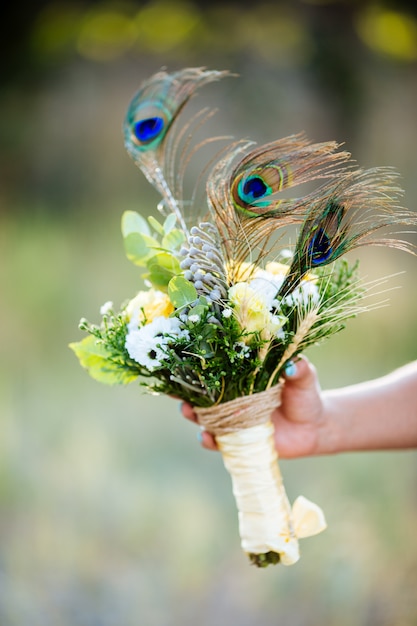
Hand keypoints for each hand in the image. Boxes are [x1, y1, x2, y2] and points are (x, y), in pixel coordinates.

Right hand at [181, 356, 325, 458]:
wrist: (315, 427)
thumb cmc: (306, 395)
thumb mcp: (304, 378)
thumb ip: (299, 370)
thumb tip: (292, 364)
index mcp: (242, 377)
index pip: (215, 368)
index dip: (196, 365)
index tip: (180, 358)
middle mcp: (232, 398)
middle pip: (200, 393)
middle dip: (183, 390)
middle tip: (174, 387)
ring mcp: (233, 420)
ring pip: (203, 417)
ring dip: (192, 414)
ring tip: (188, 410)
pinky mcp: (237, 441)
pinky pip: (217, 442)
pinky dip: (209, 440)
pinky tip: (208, 437)